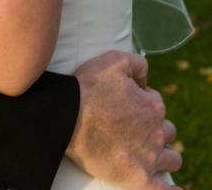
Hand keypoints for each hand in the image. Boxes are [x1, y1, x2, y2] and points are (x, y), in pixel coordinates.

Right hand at [67, 50, 181, 188]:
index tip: (126, 105)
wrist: (65, 116)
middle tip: (135, 128)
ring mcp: (149, 158)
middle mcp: (156, 132)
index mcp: (152, 106)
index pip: (156, 105)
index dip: (142, 102)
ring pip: (172, 159)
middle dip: (155, 128)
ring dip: (164, 154)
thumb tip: (146, 80)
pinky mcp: (138, 178)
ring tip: (148, 152)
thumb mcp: (113, 60)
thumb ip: (138, 64)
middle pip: (167, 131)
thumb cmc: (87, 87)